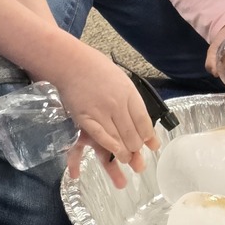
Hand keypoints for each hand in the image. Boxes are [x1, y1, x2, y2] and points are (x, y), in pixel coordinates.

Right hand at [53, 46, 157, 187]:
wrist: (72, 64)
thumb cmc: (97, 70)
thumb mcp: (122, 80)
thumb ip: (131, 100)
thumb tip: (141, 119)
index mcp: (129, 94)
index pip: (143, 121)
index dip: (149, 136)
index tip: (152, 145)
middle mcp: (118, 104)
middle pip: (132, 133)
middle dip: (137, 148)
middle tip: (139, 158)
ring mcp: (101, 112)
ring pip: (118, 138)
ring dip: (125, 152)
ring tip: (129, 160)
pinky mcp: (85, 118)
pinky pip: (100, 137)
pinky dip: (110, 147)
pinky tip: (116, 154)